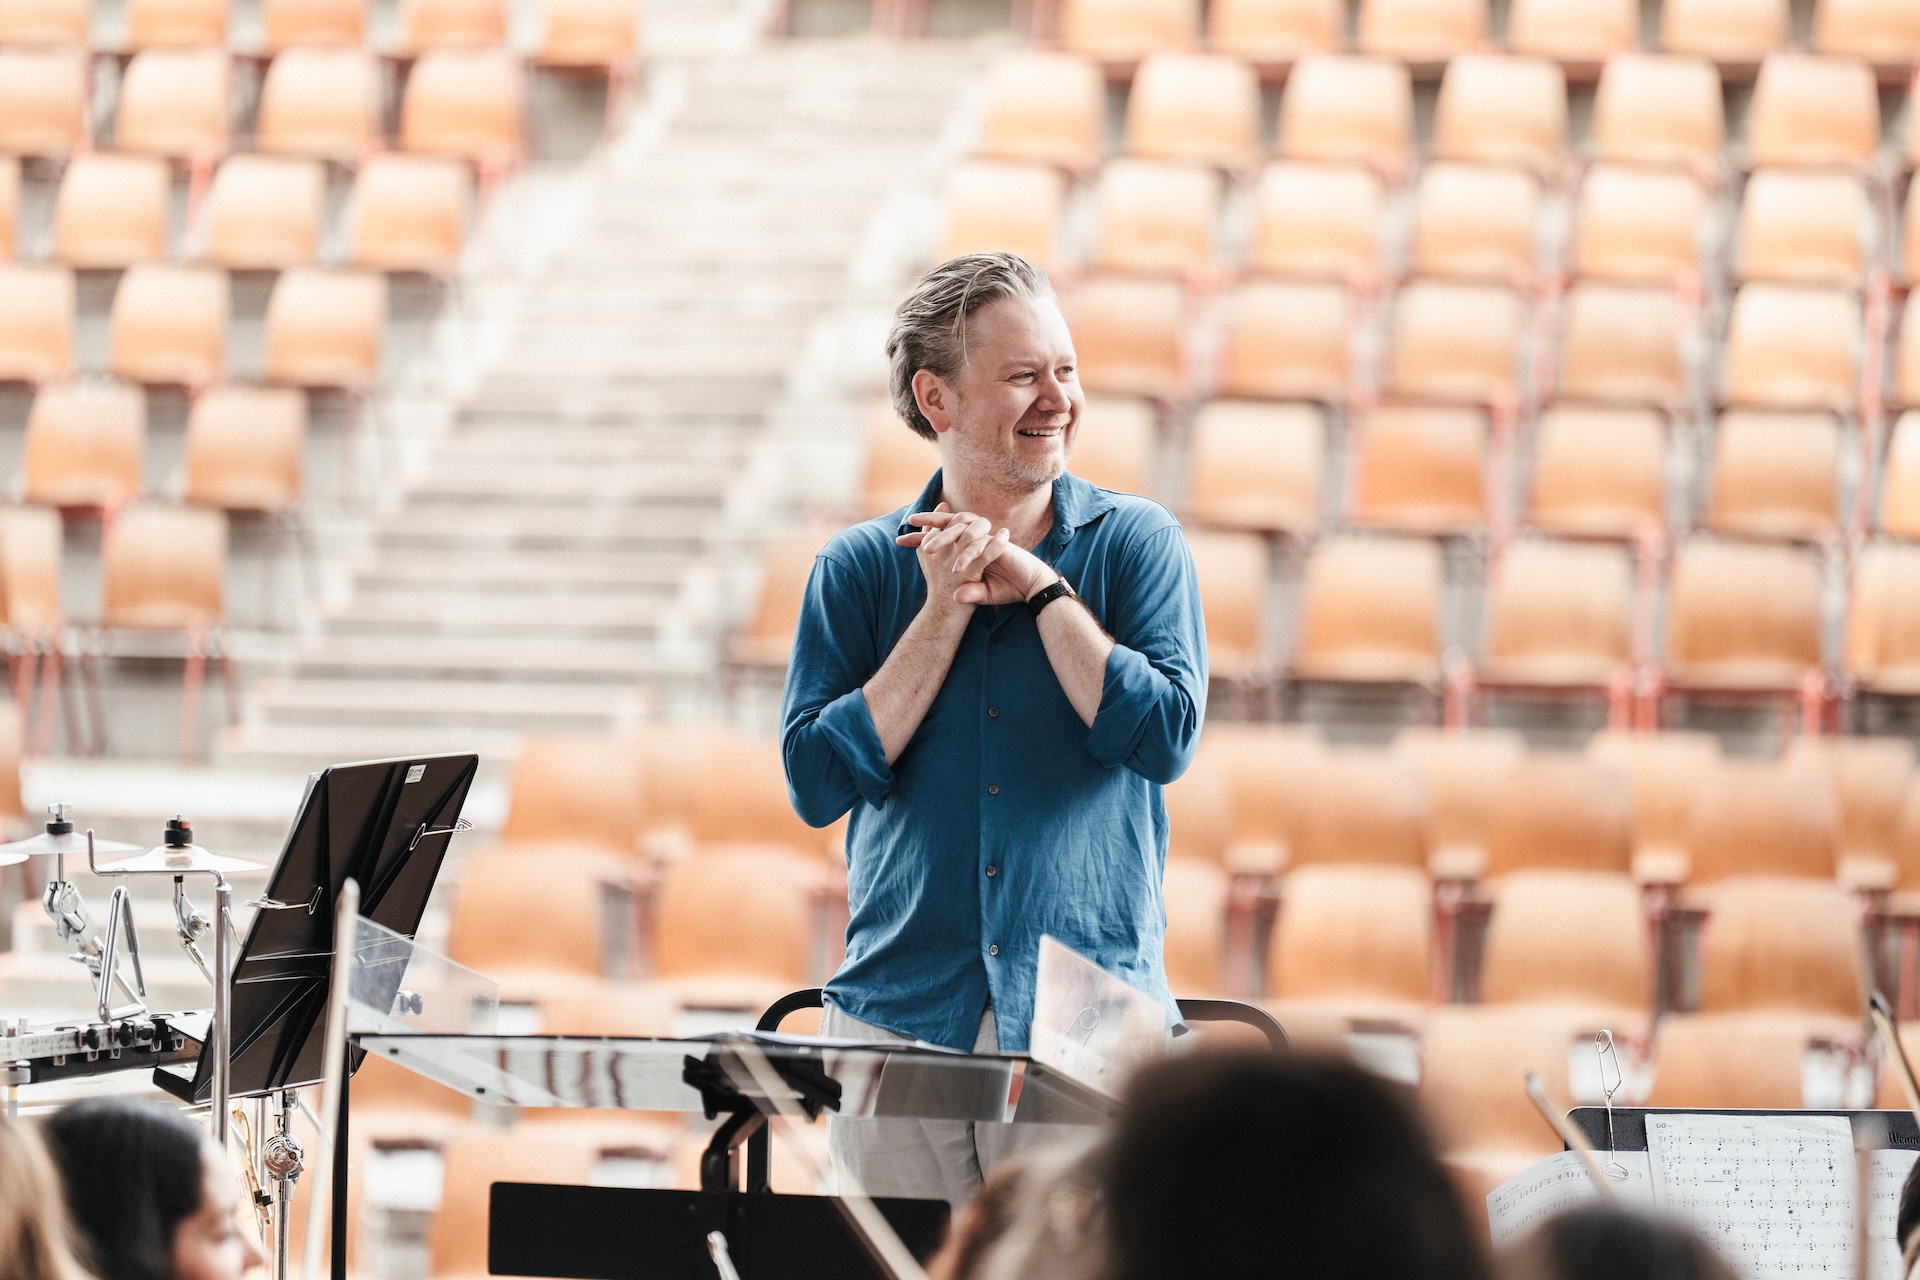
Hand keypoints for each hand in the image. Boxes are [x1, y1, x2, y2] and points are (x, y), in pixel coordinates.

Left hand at [899, 508, 1058, 607]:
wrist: (1031, 587)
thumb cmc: (1008, 588)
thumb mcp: (983, 593)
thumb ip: (969, 592)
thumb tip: (955, 598)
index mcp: (969, 546)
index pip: (943, 536)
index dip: (923, 538)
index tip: (901, 540)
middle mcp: (977, 539)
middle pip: (950, 525)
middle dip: (928, 525)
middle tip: (909, 526)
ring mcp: (987, 540)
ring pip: (962, 532)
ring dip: (944, 539)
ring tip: (927, 550)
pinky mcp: (998, 546)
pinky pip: (979, 547)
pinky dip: (967, 556)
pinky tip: (956, 569)